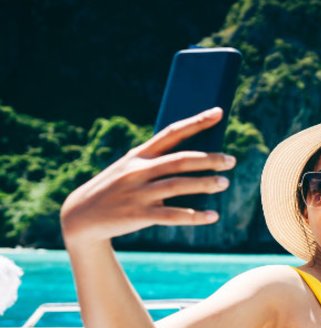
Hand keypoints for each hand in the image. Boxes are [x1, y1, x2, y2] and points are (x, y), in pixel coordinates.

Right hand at [60, 107, 235, 243]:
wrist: (81, 216)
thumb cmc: (117, 188)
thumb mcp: (131, 168)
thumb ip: (159, 161)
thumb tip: (200, 157)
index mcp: (139, 155)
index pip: (172, 132)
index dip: (196, 122)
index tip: (219, 112)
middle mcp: (139, 171)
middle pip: (180, 160)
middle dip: (208, 159)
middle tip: (231, 160)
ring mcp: (138, 193)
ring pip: (178, 185)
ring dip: (205, 184)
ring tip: (224, 183)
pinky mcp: (138, 215)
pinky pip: (171, 215)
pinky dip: (194, 216)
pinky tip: (212, 216)